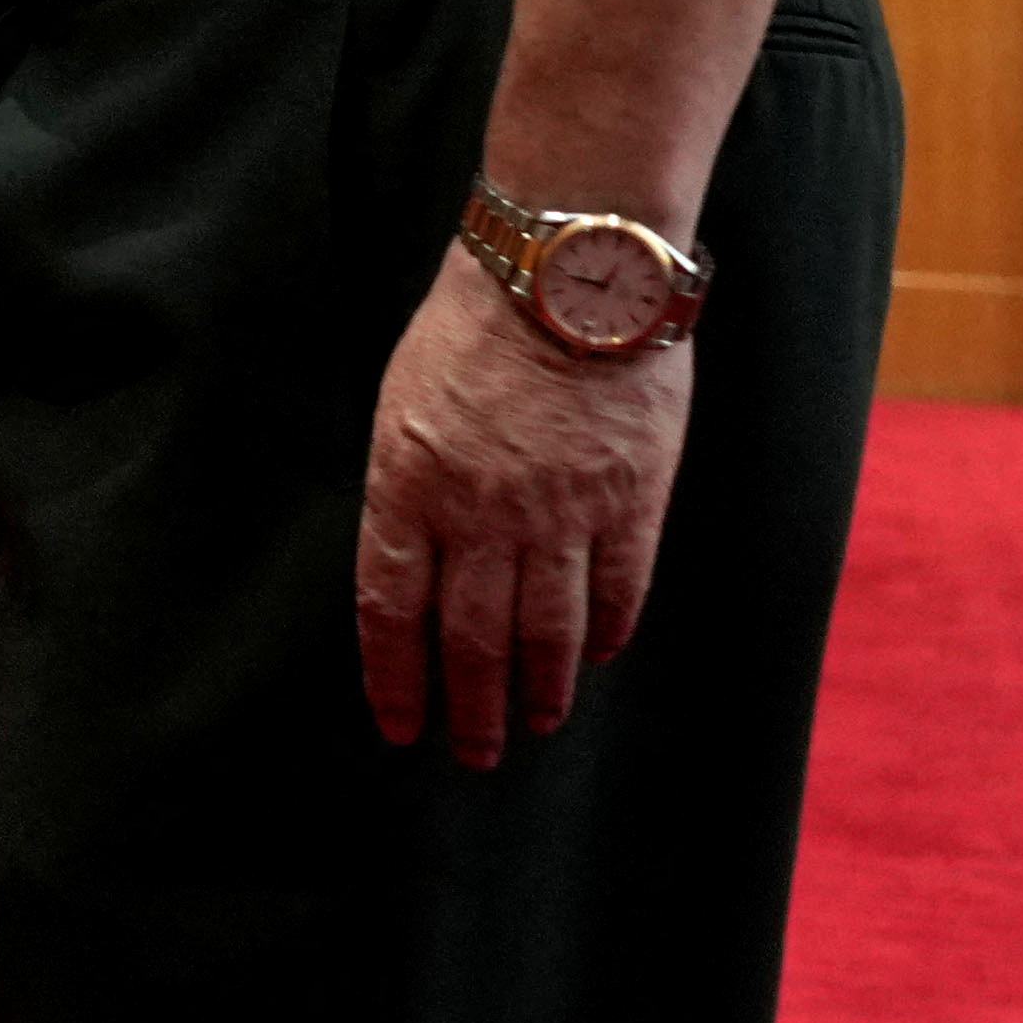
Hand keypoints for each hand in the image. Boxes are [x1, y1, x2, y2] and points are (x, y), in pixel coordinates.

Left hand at [354, 250, 684, 765]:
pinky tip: (596, 656)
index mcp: (409, 485)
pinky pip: (619, 588)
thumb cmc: (475, 322)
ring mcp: (560, 512)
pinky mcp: (631, 499)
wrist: (571, 267)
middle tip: (474, 755)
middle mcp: (481, 514)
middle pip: (472, 641)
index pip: (392, 611)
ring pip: (547, 633)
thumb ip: (408, 487)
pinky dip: (607, 631)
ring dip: (538, 691)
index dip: (397, 678)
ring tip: (535, 725)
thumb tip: (415, 565)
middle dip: (470, 708)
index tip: (402, 725)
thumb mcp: (403, 401)